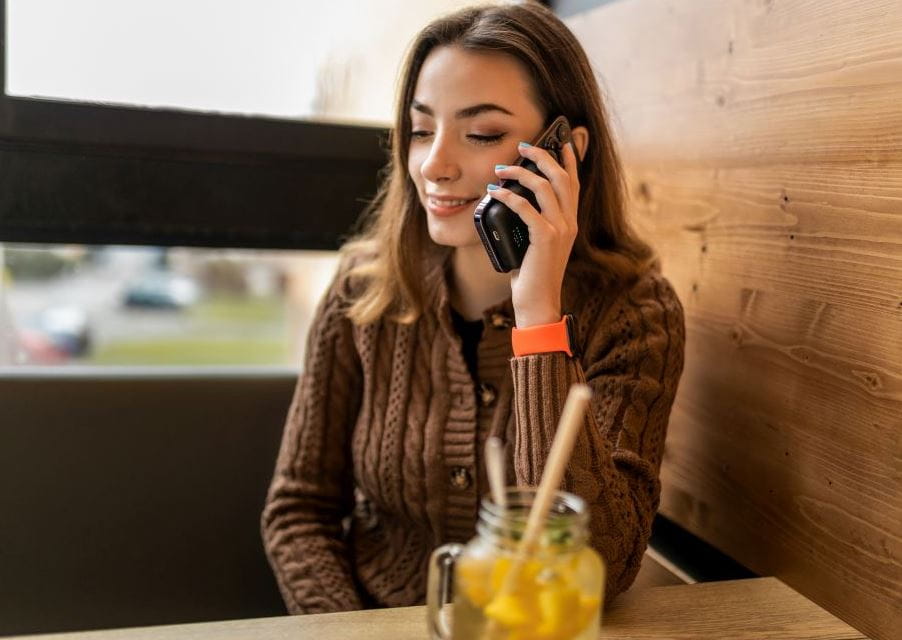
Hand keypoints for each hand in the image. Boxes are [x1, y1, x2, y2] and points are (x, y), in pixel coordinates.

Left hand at [487, 141, 579, 327]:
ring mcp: (560, 230)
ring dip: (520, 172)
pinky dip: (508, 196)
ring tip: (501, 168)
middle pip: (561, 177)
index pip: (573, 183)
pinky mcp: (545, 238)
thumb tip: (510, 201)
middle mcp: (569, 223)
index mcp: (570, 223)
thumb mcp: (535, 244)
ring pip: (544, 187)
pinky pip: (527, 207)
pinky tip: (494, 192)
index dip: (569, 159)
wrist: (538, 303)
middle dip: (542, 156)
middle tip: (523, 146)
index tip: (561, 141)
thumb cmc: (532, 276)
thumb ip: (532, 223)